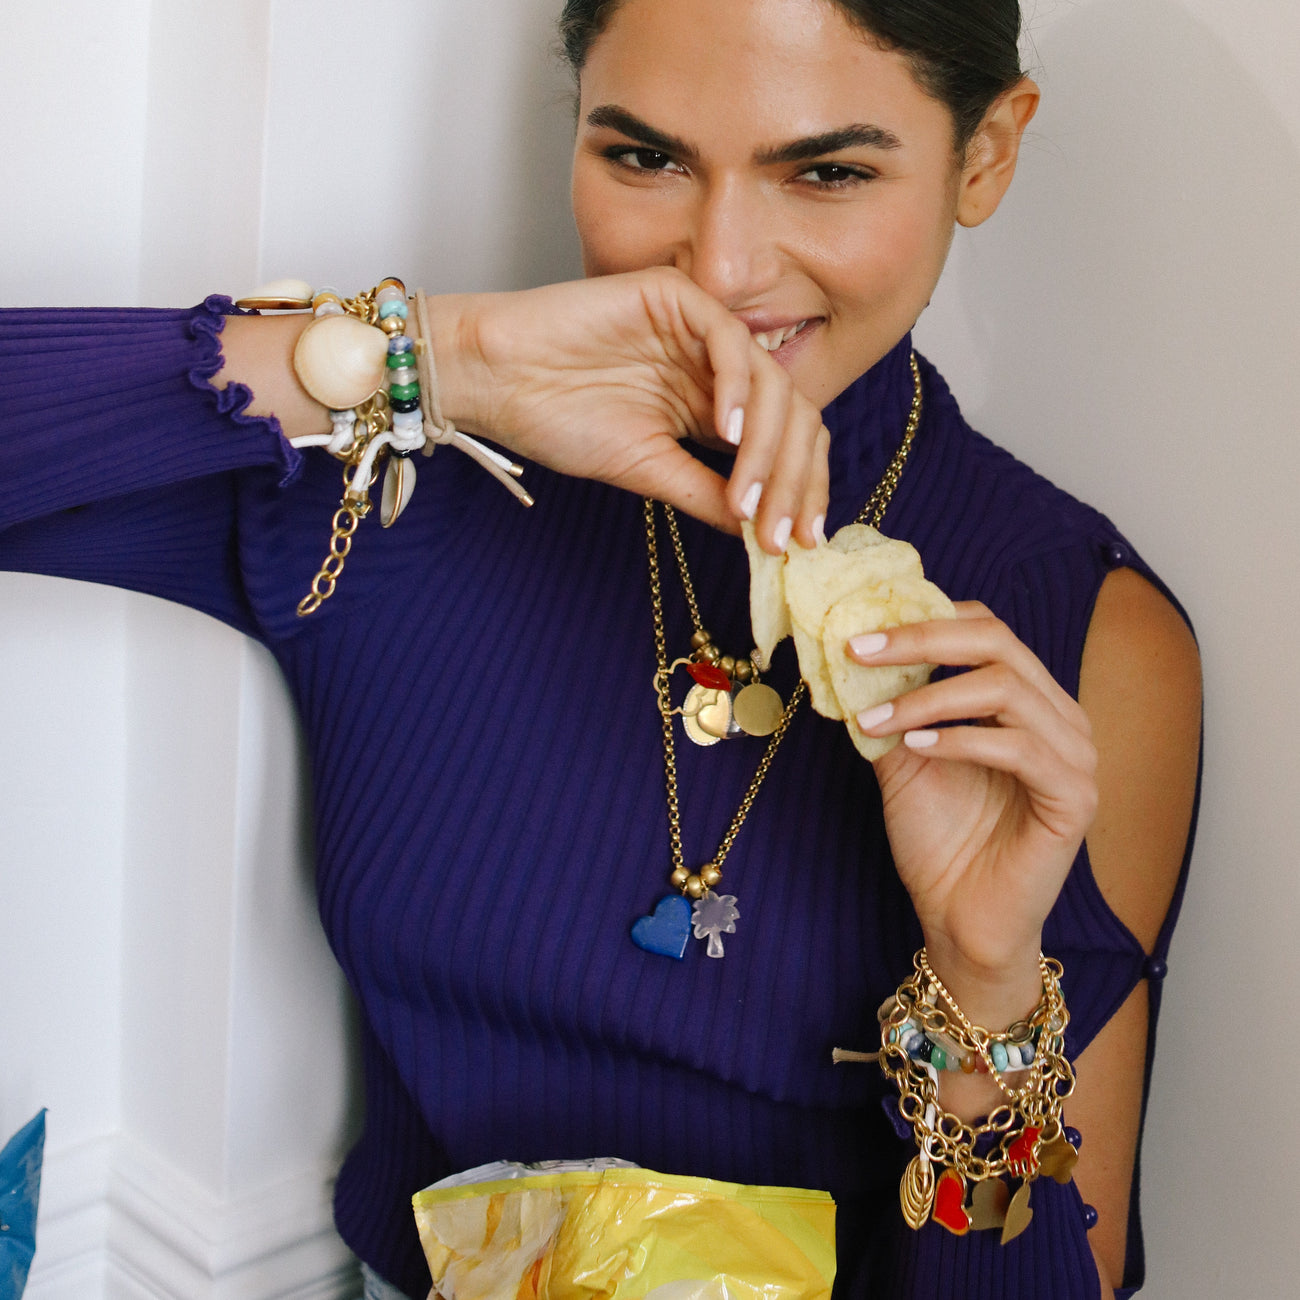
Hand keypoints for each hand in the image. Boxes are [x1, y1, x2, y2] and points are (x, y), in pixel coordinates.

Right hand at [429, 268, 828, 550]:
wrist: (496, 380)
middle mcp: (717, 369)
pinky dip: (738, 388)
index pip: (784, 443)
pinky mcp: (678, 298)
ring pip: (773, 383)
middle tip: (781, 529)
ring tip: (748, 496)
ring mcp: (701, 331)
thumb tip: (764, 535)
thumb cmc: (557, 420)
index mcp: (714, 406)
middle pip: (794, 415)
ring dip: (768, 447)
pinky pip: (730, 341)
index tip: (797, 543)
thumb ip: (706, 493)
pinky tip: (728, 432)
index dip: (799, 490)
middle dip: (795, 478)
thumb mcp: (647, 471)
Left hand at [853, 603, 1098, 1019]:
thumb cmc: (938, 840)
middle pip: (997, 642)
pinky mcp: (1075, 798)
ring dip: (929, 698)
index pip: (986, 629)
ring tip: (874, 718)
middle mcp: (1058, 716)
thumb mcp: (902, 759)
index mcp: (1024, 699)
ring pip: (1005, 689)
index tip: (859, 630)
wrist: (960, 919)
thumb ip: (890, 706)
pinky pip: (1022, 749)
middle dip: (920, 640)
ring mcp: (1074, 755)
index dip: (923, 618)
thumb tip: (847, 654)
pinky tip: (917, 746)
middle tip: (859, 650)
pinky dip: (961, 739)